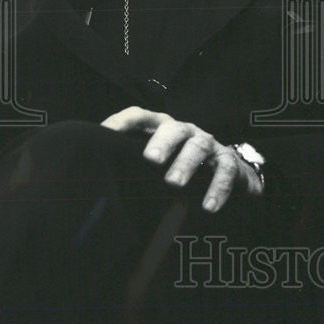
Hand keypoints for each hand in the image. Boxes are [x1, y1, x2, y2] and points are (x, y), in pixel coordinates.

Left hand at [101, 106, 262, 211]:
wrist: (227, 175)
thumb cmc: (180, 169)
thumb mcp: (152, 168)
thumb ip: (128, 169)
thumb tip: (94, 183)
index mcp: (163, 130)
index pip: (141, 117)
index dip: (123, 122)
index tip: (105, 134)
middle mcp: (186, 133)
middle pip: (173, 129)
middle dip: (162, 142)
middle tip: (150, 159)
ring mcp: (210, 145)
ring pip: (199, 146)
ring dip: (187, 162)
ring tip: (174, 182)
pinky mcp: (230, 162)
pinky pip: (227, 170)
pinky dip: (218, 187)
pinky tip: (209, 206)